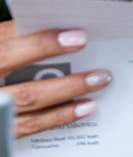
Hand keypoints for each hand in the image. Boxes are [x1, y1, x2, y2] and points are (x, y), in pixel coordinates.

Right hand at [0, 20, 112, 138]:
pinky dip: (58, 117)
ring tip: (97, 83)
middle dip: (65, 80)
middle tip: (99, 70)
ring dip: (68, 96)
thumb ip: (13, 37)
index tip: (78, 37)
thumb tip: (58, 29)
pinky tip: (82, 109)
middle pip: (23, 88)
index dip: (43, 43)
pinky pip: (27, 127)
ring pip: (28, 107)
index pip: (7, 47)